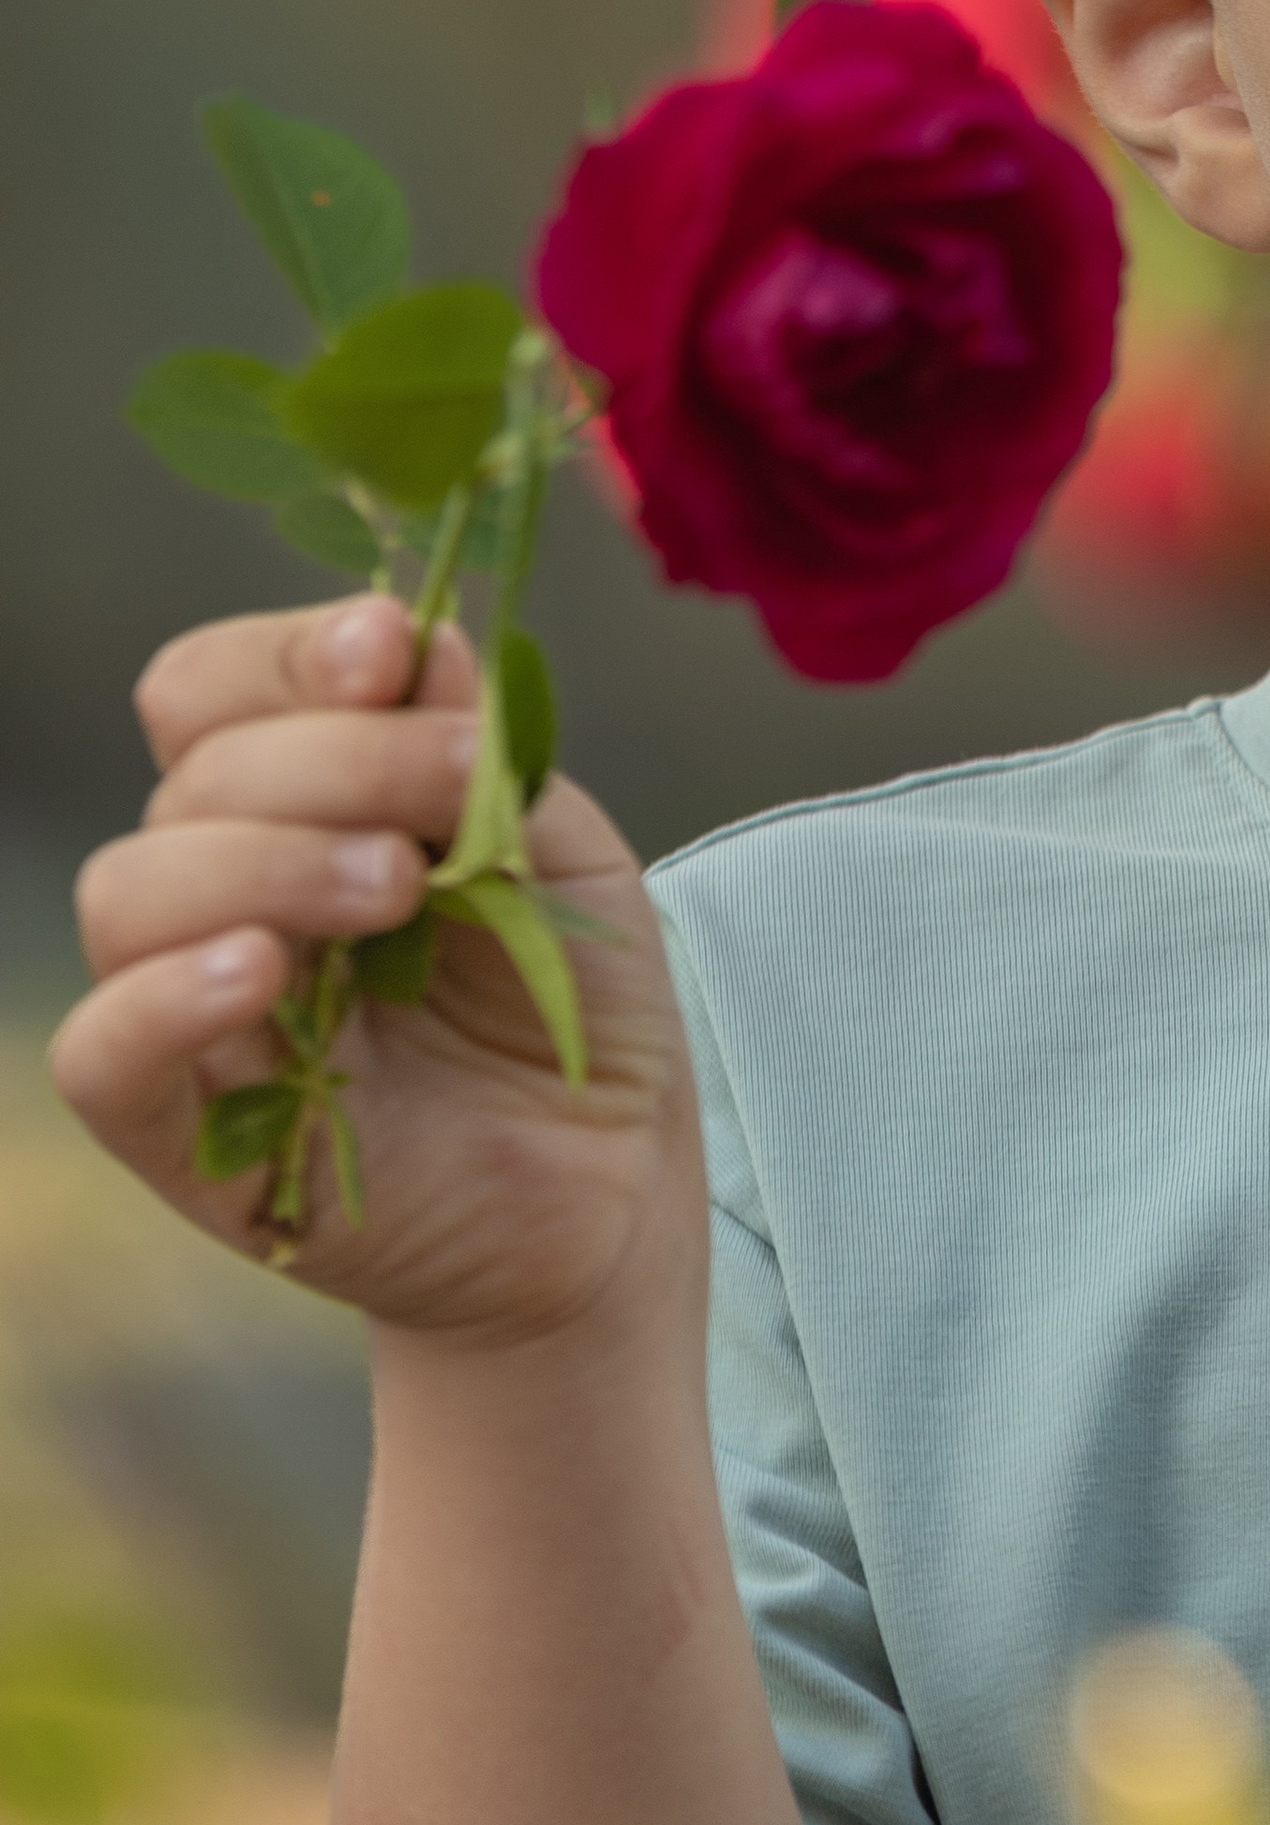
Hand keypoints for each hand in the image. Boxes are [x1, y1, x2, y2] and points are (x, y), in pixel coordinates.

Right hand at [54, 594, 703, 1351]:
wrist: (614, 1184)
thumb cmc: (578, 1008)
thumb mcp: (561, 852)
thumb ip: (479, 751)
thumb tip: (407, 640)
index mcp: (302, 802)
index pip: (217, 691)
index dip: (285, 656)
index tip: (385, 651)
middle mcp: (229, 889)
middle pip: (194, 777)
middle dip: (336, 760)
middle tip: (453, 795)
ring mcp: (199, 1010)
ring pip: (129, 891)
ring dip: (263, 860)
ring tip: (392, 890)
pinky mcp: (187, 1133)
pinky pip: (101, 1053)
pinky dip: (161, 998)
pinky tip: (258, 974)